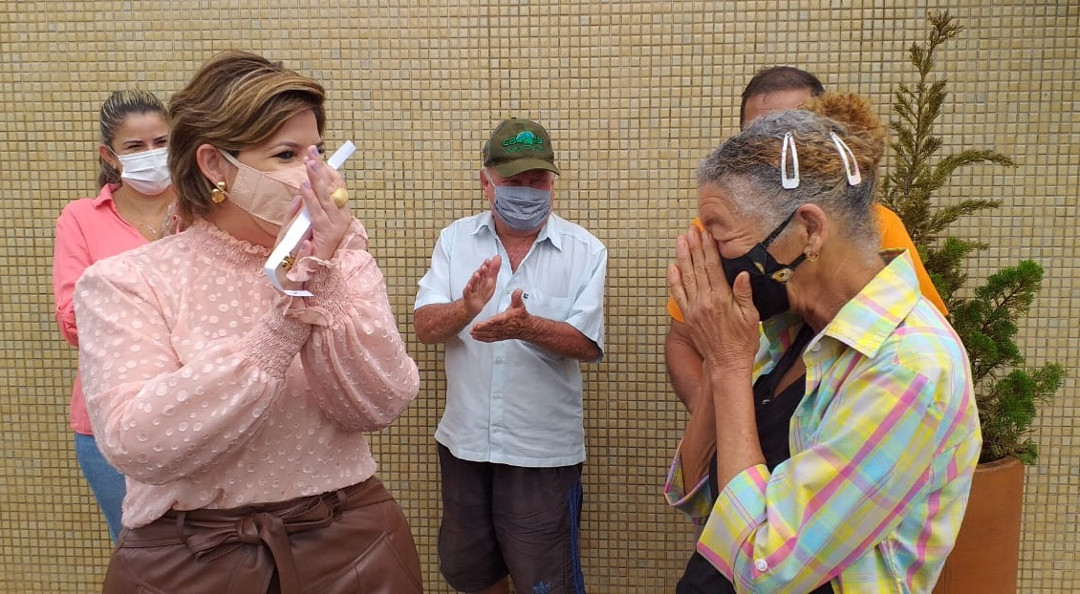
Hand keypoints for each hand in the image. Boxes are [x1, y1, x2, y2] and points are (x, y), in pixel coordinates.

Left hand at [298, 145, 350, 260]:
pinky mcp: (326, 236)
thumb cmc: (307, 249)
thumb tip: (301, 190)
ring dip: (316, 181)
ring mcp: (335, 227)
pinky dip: (310, 201)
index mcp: (339, 213)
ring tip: (308, 166)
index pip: (335, 186)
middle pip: (331, 189)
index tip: (316, 154)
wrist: (309, 274)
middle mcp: (341, 218)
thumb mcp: (303, 225)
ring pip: (324, 200)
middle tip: (311, 153)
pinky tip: (303, 189)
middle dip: (320, 169)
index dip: (326, 169)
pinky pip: (316, 215)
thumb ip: (302, 209)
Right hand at [462, 255, 500, 316]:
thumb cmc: (482, 292)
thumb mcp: (490, 281)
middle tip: (485, 266)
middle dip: (482, 271)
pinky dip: (468, 289)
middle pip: (480, 276)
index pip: (485, 271)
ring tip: (477, 274)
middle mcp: (477, 282)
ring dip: (475, 279)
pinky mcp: (468, 297)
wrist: (472, 305)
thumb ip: (494, 269)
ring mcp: (472, 289)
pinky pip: (467, 293)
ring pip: (473, 283)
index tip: (488, 261)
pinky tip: (469, 285)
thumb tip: (498, 257)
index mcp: (483, 278)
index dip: (487, 266)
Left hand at [471, 288, 532, 342]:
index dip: (487, 323)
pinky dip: (484, 339)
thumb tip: (518, 291)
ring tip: (472, 334)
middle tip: (472, 329)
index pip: (495, 321)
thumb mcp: (519, 305)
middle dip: (481, 329)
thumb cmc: (521, 316)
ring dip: (480, 335)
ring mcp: (501, 332)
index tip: (479, 324)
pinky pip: (491, 338)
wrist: (526, 327)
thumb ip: (517, 297)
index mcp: (506, 318)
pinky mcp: (500, 336)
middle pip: (490, 329)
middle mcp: (503, 327)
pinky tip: (477, 338)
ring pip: (489, 334)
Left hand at [667, 227, 758, 373]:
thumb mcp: (751, 317)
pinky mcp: (687, 315)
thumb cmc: (742, 341)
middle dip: (694, 246)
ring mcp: (693, 308)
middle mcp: (704, 300)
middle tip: (691, 229)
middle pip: (698, 267)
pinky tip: (672, 266)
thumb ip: (744, 294)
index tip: (706, 233)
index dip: (709, 248)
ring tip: (680, 240)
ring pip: (686, 277)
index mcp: (721, 298)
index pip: (713, 267)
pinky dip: (673, 279)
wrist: (725, 363)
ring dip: (682, 257)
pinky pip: (678, 294)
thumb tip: (742, 274)